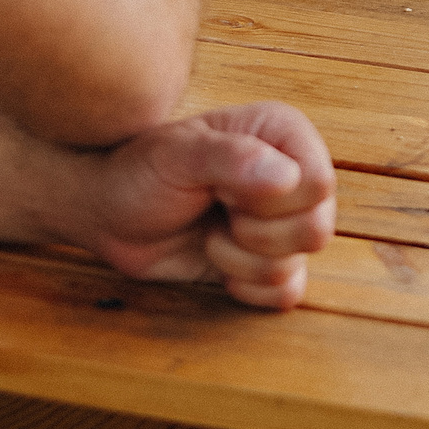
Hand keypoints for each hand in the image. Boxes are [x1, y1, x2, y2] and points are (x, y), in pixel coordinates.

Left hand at [63, 102, 336, 309]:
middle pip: (316, 228)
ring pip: (298, 263)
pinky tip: (216, 260)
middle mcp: (295, 175)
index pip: (319, 184)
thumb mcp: (177, 155)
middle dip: (253, 233)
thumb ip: (233, 158)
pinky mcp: (269, 261)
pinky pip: (286, 293)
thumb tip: (288, 179)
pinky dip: (245, 287)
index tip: (222, 188)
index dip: (270, 201)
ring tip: (208, 233)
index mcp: (285, 136)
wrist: (109, 213)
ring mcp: (284, 221)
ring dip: (239, 260)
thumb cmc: (140, 171)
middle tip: (215, 210)